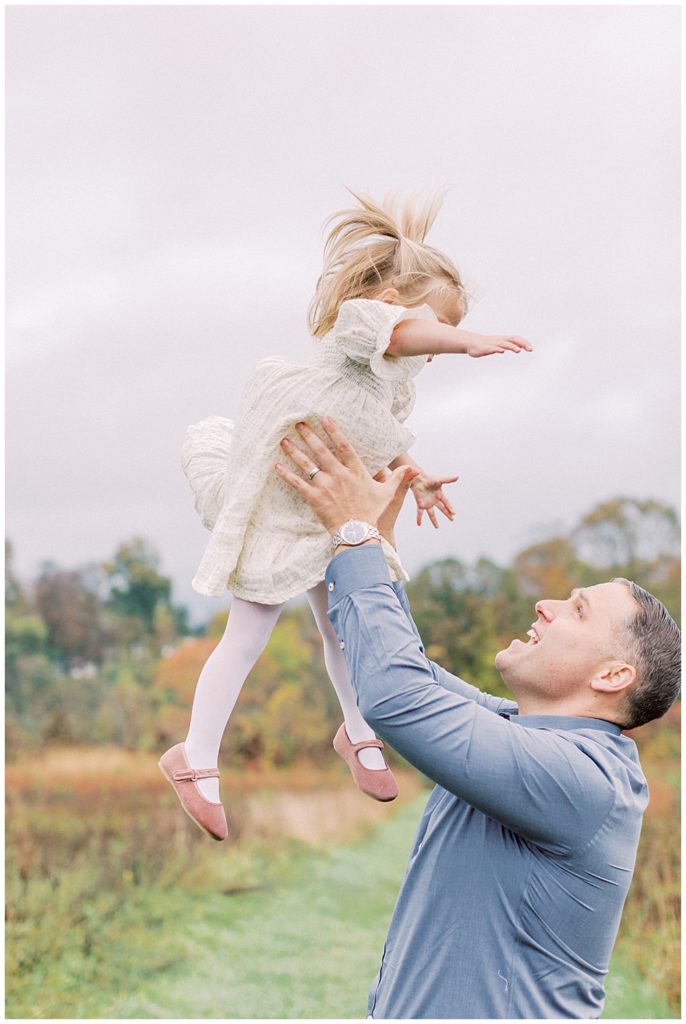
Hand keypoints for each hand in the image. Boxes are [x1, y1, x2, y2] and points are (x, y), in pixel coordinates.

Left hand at [275, 417, 415, 536]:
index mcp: (356, 471)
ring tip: (284, 440)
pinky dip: (287, 474)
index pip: (344, 446)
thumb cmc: (373, 514)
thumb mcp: (388, 494)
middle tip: (298, 423)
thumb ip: (399, 479)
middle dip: (309, 435)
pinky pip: (298, 483)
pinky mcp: (315, 498)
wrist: (358, 534)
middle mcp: (339, 475)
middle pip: (321, 450)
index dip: (333, 431)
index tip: (324, 418)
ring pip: (307, 464)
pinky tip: (277, 466)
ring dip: (294, 451)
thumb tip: (413, 470)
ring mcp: (326, 486)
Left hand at [410, 471, 458, 527]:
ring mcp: (427, 503)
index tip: (454, 513)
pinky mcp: (420, 504)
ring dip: (434, 520)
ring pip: (431, 514)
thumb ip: (448, 479)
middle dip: (447, 514)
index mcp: (439, 495)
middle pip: (442, 509)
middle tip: (452, 519)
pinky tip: (419, 524)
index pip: (446, 503)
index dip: (450, 508)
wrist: (417, 479)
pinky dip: (419, 518)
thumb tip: (458, 477)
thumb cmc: (428, 478)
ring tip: (437, 527)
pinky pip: (420, 512)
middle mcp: (434, 500)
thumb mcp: (439, 480)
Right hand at [464, 332, 531, 358]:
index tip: (531, 349)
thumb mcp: (499, 345)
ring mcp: (492, 344)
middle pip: (513, 340)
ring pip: (503, 344)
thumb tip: (519, 348)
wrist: (470, 343)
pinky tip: (501, 351)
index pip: (516, 339)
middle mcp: (499, 340)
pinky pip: (491, 348)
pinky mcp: (484, 348)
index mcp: (503, 340)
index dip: (524, 343)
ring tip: (518, 350)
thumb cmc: (486, 345)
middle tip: (530, 349)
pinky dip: (497, 349)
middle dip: (522, 344)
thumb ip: (508, 345)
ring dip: (511, 346)